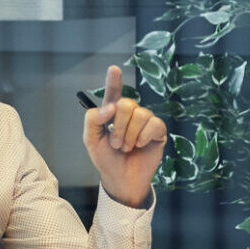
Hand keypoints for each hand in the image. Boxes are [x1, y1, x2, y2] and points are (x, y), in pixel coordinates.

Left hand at [81, 65, 165, 208]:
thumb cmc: (106, 160)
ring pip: (141, 114)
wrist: (121, 180)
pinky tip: (141, 145)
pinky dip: (144, 137)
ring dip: (130, 135)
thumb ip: (92, 120)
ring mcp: (145, 121)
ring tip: (127, 147)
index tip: (114, 69)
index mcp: (112, 113)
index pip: (113, 92)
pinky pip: (154, 124)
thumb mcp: (91, 140)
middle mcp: (130, 114)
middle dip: (119, 127)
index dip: (114, 80)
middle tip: (116, 144)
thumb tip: (109, 107)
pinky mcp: (158, 131)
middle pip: (126, 103)